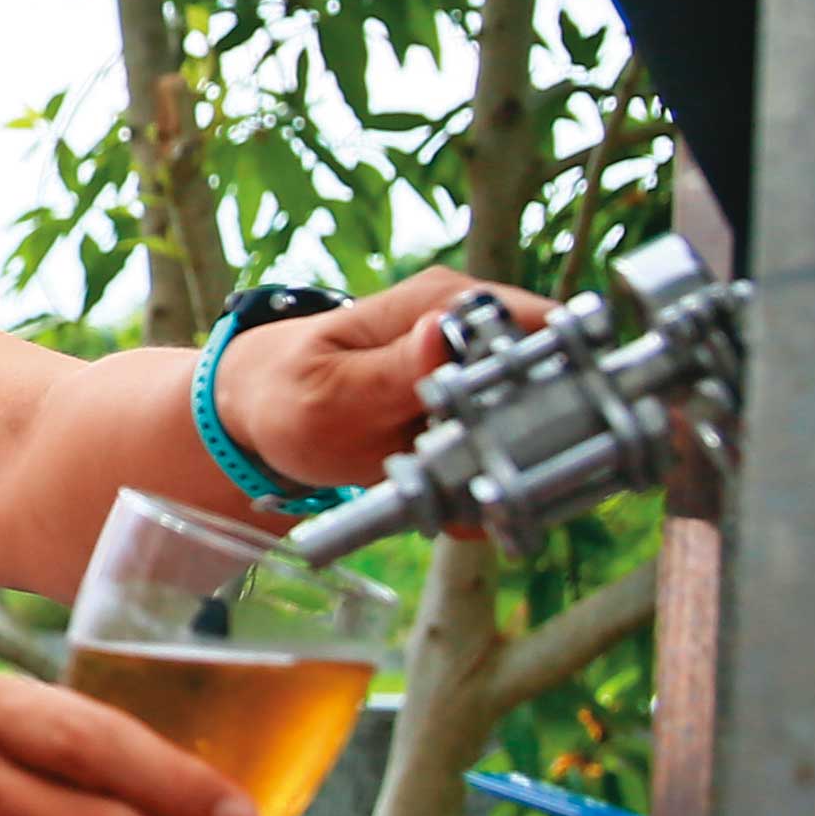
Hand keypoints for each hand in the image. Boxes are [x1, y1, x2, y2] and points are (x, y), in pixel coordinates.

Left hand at [216, 265, 552, 498]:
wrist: (260, 414)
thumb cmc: (286, 394)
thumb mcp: (333, 391)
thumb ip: (393, 369)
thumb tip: (443, 330)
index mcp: (439, 304)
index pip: (532, 325)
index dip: (554, 376)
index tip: (537, 436)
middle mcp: (468, 328)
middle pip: (549, 377)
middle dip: (534, 440)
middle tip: (495, 488)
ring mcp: (472, 369)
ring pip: (531, 420)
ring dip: (508, 471)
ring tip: (466, 505)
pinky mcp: (467, 409)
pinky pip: (499, 448)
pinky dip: (484, 486)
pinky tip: (456, 511)